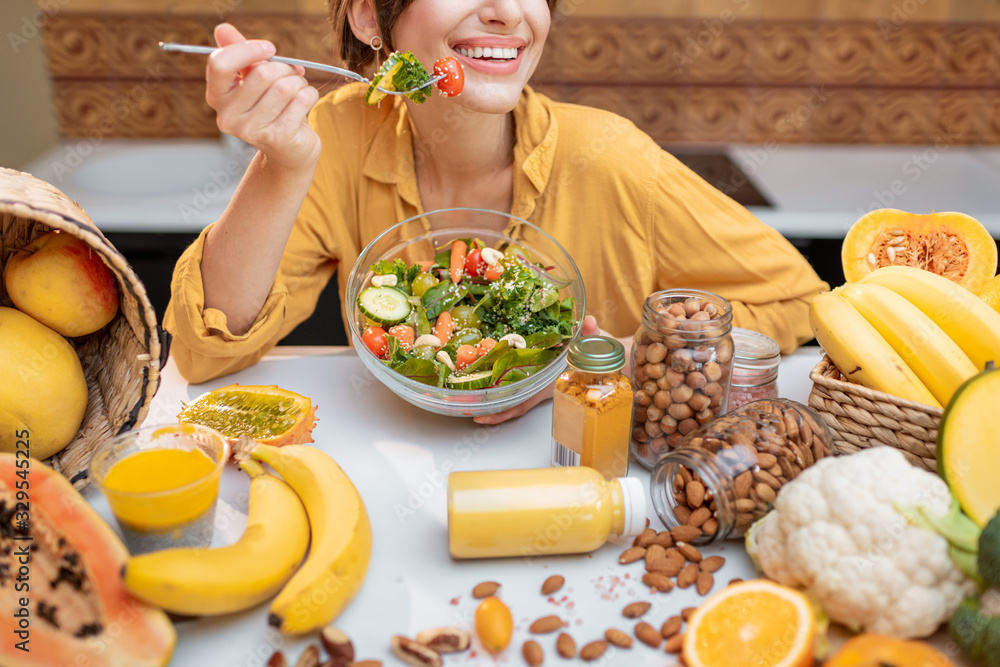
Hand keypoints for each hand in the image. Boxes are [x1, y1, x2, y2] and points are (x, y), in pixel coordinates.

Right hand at [206, 23, 320, 169]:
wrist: (289, 150)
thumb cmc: (271, 109)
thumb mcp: (252, 80)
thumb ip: (239, 55)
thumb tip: (223, 29)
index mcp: (217, 97)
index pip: (220, 64)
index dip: (248, 49)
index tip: (269, 48)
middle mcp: (229, 117)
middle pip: (262, 73)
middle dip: (284, 68)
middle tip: (291, 74)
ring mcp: (252, 131)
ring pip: (285, 87)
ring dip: (299, 82)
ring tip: (298, 89)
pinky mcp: (278, 137)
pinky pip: (302, 100)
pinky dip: (309, 94)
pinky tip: (306, 102)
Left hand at [472, 316, 601, 424]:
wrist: (606, 357)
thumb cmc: (598, 353)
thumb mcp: (594, 342)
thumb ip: (590, 333)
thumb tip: (589, 322)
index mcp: (548, 384)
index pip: (521, 403)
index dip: (502, 412)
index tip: (482, 416)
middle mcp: (540, 386)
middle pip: (509, 402)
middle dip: (487, 407)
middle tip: (461, 406)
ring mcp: (537, 382)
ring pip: (510, 394)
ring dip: (490, 396)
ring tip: (464, 395)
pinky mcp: (537, 375)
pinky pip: (516, 383)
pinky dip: (500, 382)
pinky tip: (485, 376)